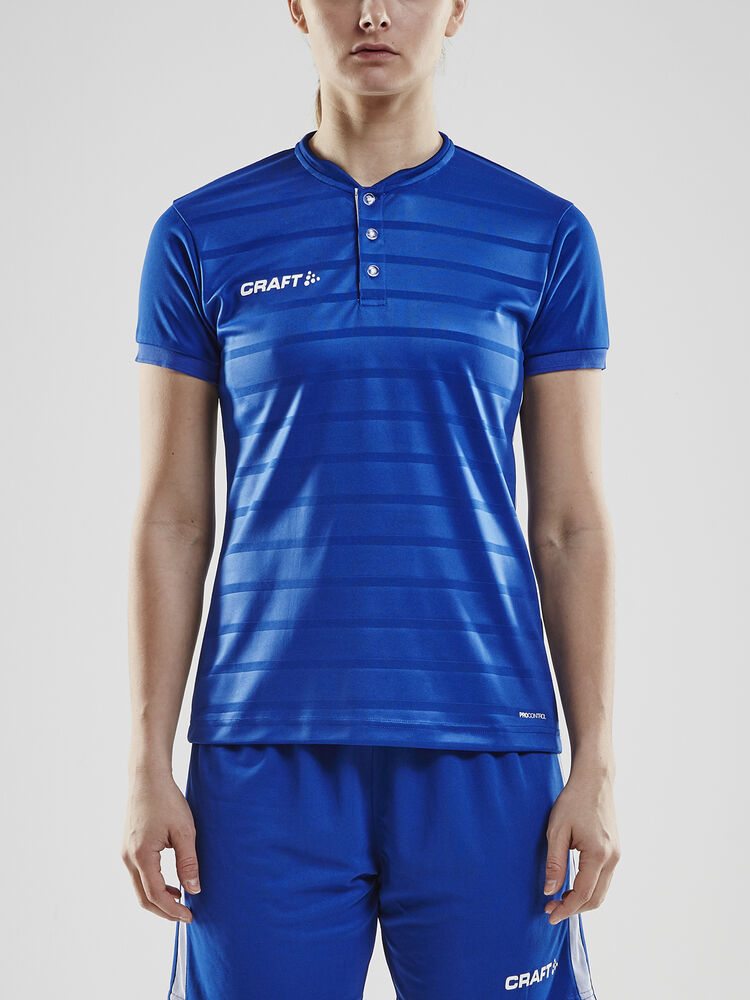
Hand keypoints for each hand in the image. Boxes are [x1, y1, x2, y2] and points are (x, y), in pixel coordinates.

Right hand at [121, 769, 200, 921]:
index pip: (155, 895)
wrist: (147, 778)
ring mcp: (124, 853)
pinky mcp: (127, 847)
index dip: (172, 910)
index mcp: (141, 856)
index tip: (189, 916)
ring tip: (180, 899)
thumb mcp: (184, 831)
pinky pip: (137, 876)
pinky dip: (152, 886)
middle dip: (163, 911)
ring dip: (158, 899)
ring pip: (138, 888)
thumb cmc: (167, 800)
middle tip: (185, 915)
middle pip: (143, 898)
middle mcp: (128, 858)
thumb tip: (194, 889)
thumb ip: (188, 862)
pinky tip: (170, 883)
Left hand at [543, 764, 620, 923]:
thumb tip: (550, 891)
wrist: (594, 781)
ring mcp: (617, 856)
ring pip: (602, 891)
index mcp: (598, 854)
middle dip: (574, 909)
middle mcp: (612, 858)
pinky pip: (604, 879)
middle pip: (596, 899)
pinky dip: (589, 889)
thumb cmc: (573, 801)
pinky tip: (572, 886)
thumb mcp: (556, 830)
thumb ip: (554, 863)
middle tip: (551, 909)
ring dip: (582, 900)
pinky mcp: (615, 851)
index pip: (583, 894)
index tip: (549, 915)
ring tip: (559, 899)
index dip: (566, 908)